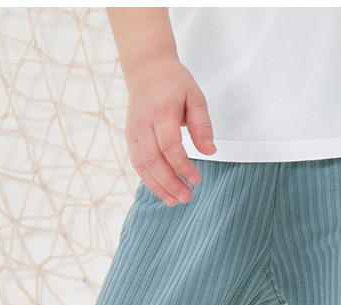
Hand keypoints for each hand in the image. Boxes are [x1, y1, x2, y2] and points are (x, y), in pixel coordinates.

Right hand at [124, 54, 216, 205]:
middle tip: (187, 197)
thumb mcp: (195, 96)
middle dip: (170, 183)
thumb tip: (210, 152)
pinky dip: (149, 180)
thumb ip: (202, 125)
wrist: (146, 68)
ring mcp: (133, 131)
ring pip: (142, 166)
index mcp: (161, 111)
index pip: (169, 145)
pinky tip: (163, 191)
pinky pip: (137, 164)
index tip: (196, 180)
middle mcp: (143, 123)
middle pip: (154, 160)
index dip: (182, 166)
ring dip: (158, 187)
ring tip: (175, 201)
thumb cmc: (174, 83)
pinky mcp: (130, 138)